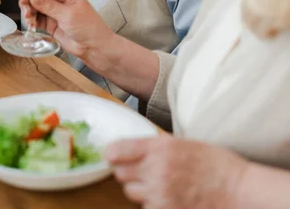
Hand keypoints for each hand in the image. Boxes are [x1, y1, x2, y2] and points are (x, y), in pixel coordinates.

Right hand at [19, 0, 113, 60]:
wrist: (93, 47)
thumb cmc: (88, 28)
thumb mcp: (68, 15)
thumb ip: (49, 5)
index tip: (24, 0)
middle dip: (29, 3)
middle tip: (27, 13)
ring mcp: (54, 12)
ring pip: (35, 7)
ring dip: (29, 13)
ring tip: (30, 21)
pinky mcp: (51, 23)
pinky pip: (37, 19)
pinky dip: (32, 21)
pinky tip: (32, 26)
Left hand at [105, 135, 246, 208]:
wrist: (235, 189)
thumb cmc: (213, 163)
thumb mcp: (182, 143)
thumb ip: (156, 146)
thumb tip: (132, 149)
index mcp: (160, 147)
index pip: (119, 150)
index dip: (111, 152)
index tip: (110, 154)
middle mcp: (156, 170)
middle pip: (120, 173)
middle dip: (126, 170)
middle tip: (139, 169)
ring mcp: (159, 194)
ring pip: (130, 192)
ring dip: (138, 188)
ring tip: (157, 183)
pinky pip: (145, 207)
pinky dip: (151, 203)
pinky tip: (166, 196)